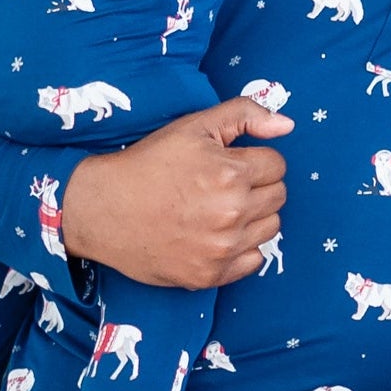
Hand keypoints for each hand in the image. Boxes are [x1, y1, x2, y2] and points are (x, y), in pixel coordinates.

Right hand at [61, 99, 291, 287]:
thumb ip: (245, 115)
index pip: (277, 166)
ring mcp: (222, 248)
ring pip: (271, 228)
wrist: (103, 209)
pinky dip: (242, 248)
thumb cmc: (148, 164)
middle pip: (278, 197)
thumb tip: (287, 125)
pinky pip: (254, 260)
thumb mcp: (193, 126)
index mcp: (231, 173)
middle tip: (223, 186)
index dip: (255, 161)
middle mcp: (232, 213)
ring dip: (254, 217)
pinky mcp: (211, 275)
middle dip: (257, 187)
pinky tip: (216, 235)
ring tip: (219, 210)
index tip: (230, 165)